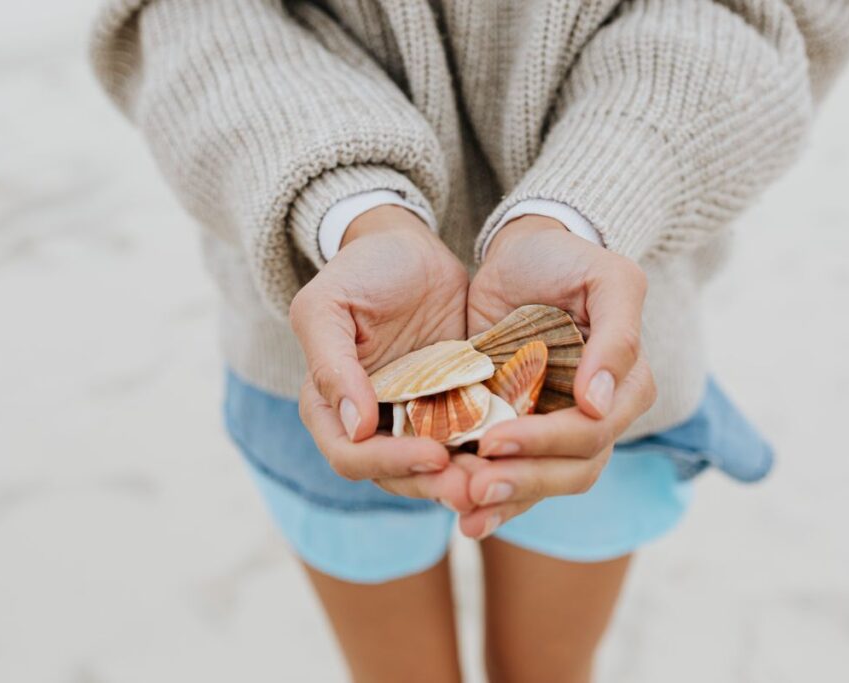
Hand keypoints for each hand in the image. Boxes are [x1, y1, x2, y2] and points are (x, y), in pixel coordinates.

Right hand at [289, 205, 473, 510]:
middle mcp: (372, 424)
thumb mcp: (328, 306)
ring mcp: (415, 420)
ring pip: (439, 469)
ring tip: (501, 479)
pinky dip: (492, 452)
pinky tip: (520, 453)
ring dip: (467, 479)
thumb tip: (356, 426)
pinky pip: (473, 439)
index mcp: (330, 407)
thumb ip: (331, 365)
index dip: (388, 463)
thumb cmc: (360, 271)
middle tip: (475, 487)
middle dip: (435, 485)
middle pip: (398, 476)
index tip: (432, 455)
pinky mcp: (455, 408)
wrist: (409, 249)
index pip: (351, 456)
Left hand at [459, 215, 656, 537]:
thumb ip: (618, 336)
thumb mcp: (608, 279)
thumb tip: (598, 405)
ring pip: (541, 483)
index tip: (494, 440)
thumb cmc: (567, 260)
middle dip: (522, 483)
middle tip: (473, 487)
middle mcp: (597, 417)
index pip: (592, 434)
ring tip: (462, 511)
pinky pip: (513, 474)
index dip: (546, 443)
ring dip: (504, 501)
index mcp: (625, 387)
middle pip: (570, 470)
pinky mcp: (520, 429)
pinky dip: (491, 499)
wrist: (522, 254)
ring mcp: (557, 428)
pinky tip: (462, 516)